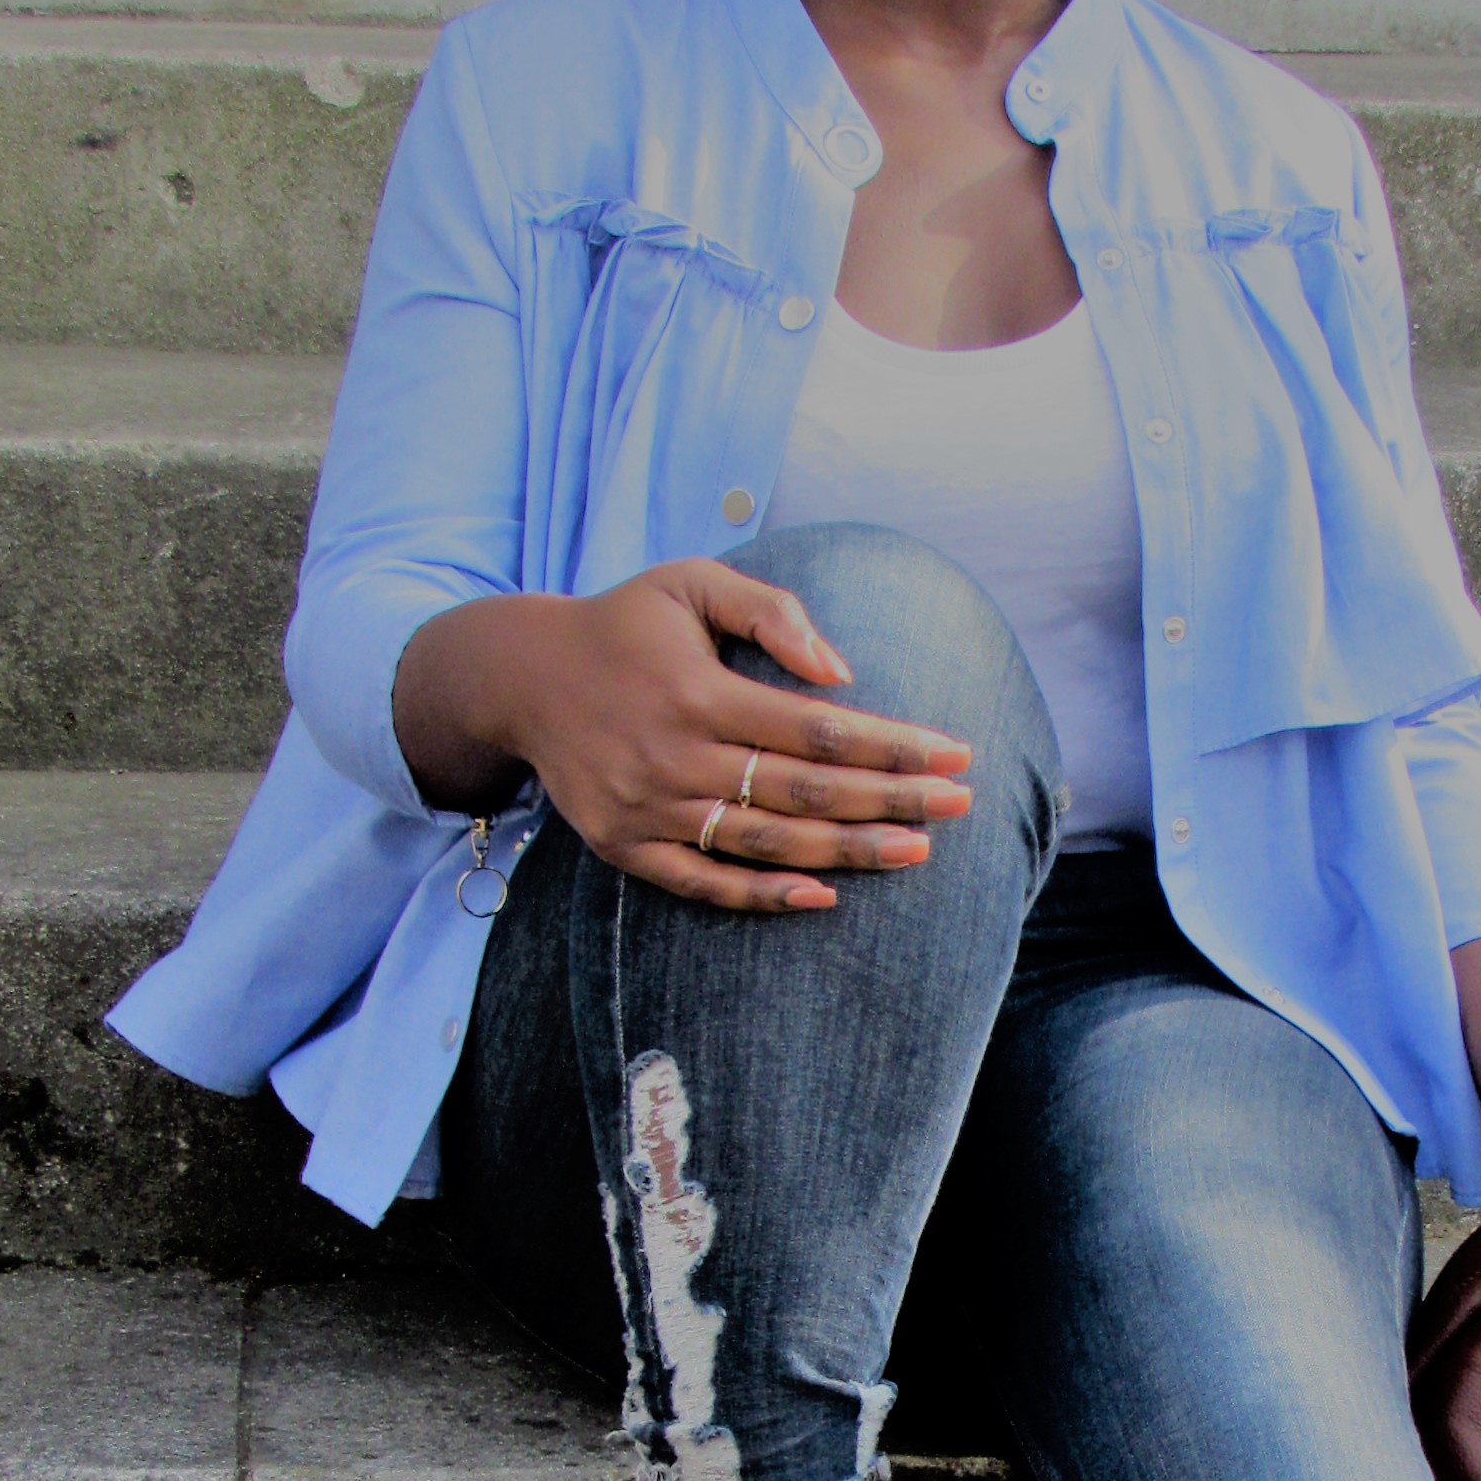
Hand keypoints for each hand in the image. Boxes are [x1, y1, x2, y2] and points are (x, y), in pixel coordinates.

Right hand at [393, 558, 972, 911]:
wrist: (519, 677)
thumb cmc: (626, 623)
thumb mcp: (690, 582)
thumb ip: (769, 611)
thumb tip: (841, 671)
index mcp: (697, 691)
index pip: (816, 728)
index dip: (892, 745)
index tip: (955, 754)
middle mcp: (673, 756)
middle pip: (805, 793)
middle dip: (891, 801)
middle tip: (961, 805)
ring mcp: (648, 809)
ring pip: (766, 845)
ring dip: (847, 853)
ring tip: (917, 850)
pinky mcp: (625, 846)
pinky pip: (704, 884)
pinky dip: (765, 898)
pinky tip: (826, 897)